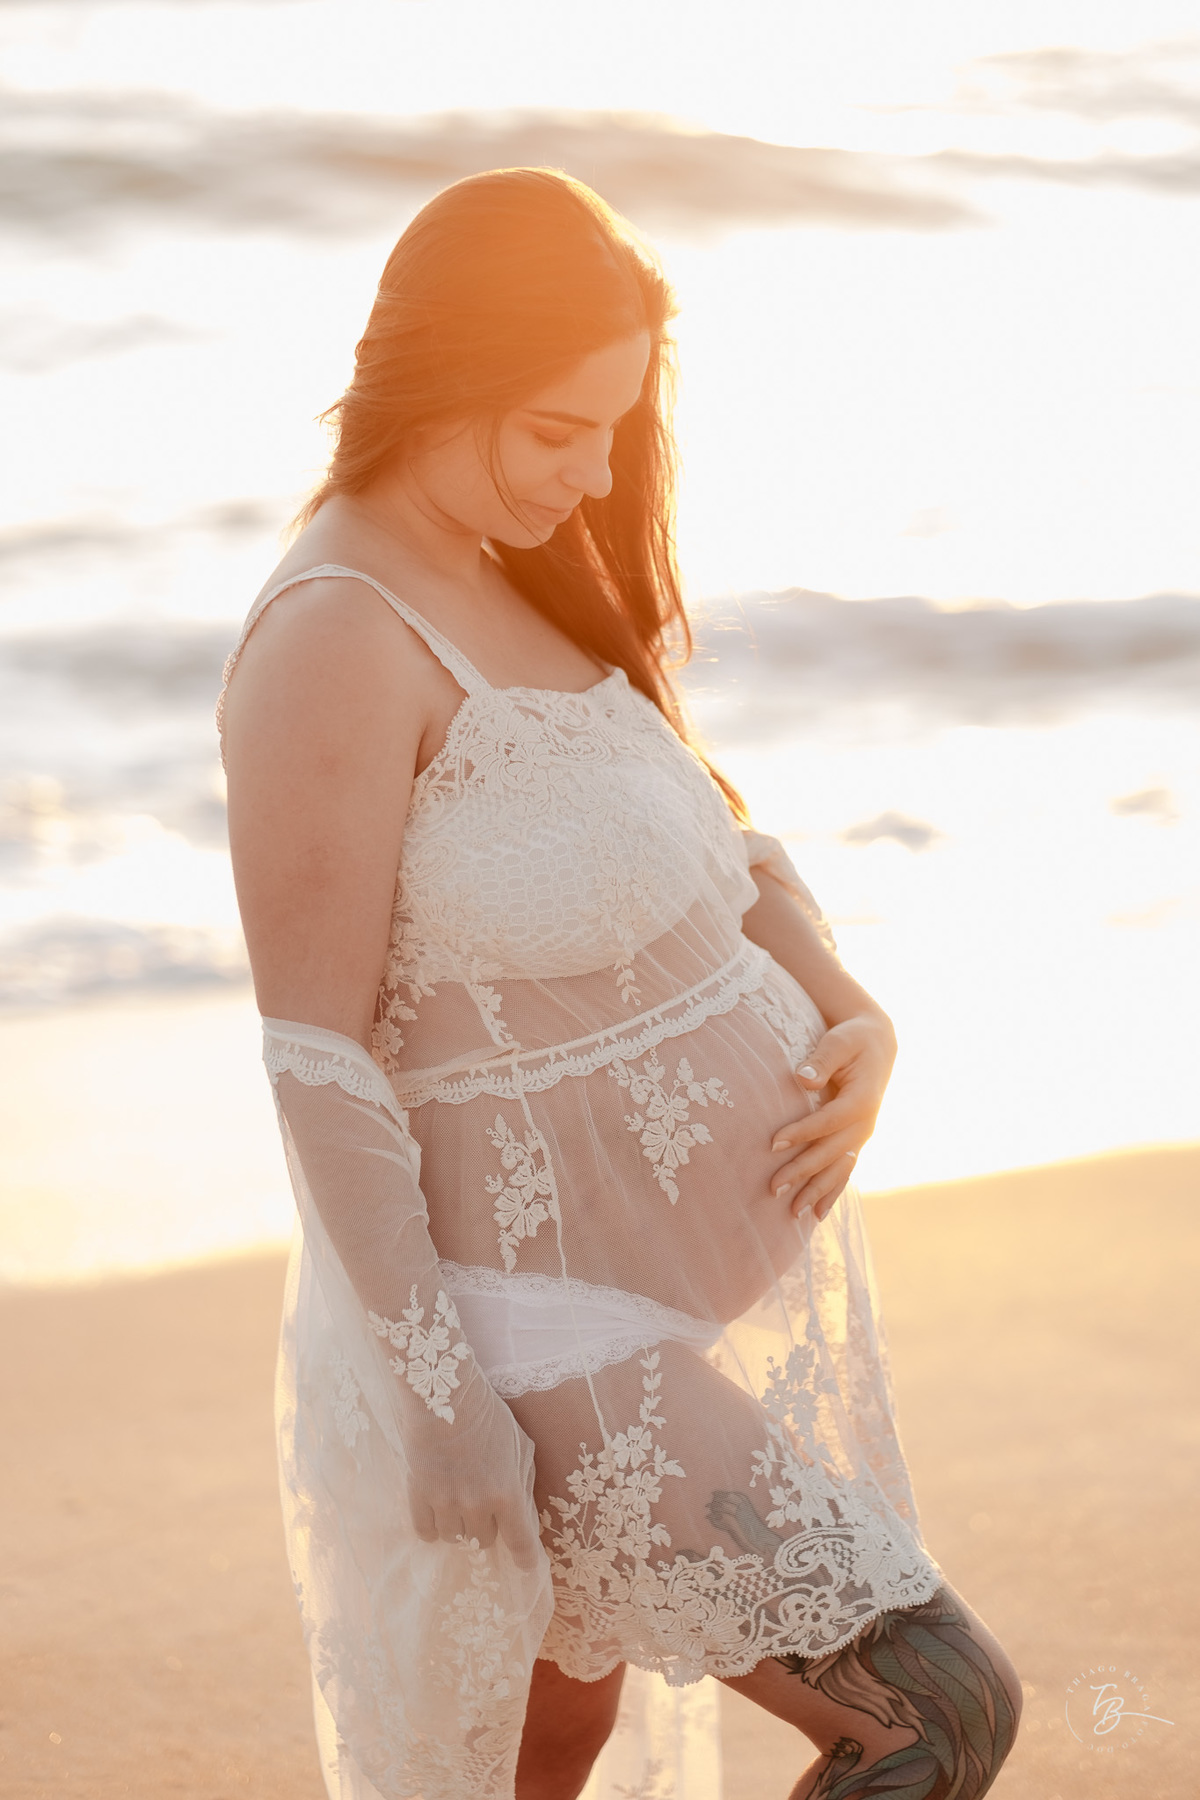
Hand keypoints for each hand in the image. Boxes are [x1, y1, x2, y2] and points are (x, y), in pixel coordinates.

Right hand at [406, 1384, 543, 1572]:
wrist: (445, 1395)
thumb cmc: (489, 1415)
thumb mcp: (521, 1445)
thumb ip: (524, 1482)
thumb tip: (524, 1514)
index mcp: (508, 1493)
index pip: (521, 1544)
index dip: (525, 1559)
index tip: (525, 1565)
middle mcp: (478, 1505)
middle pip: (484, 1541)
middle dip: (487, 1526)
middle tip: (482, 1503)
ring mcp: (446, 1503)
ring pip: (455, 1538)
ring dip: (459, 1525)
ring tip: (457, 1499)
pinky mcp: (419, 1495)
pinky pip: (426, 1532)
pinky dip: (433, 1527)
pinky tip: (437, 1510)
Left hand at [768, 1012, 896, 1222]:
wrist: (878, 1045)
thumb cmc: (853, 1039)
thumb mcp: (839, 1041)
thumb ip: (822, 1059)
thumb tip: (804, 1079)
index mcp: (862, 1099)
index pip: (827, 1121)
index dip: (801, 1133)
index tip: (772, 1144)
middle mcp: (866, 1123)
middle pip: (831, 1152)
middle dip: (803, 1172)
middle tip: (772, 1188)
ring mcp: (862, 1135)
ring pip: (839, 1169)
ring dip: (816, 1191)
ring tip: (793, 1213)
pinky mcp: (856, 1140)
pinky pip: (844, 1171)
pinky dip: (832, 1192)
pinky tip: (817, 1214)